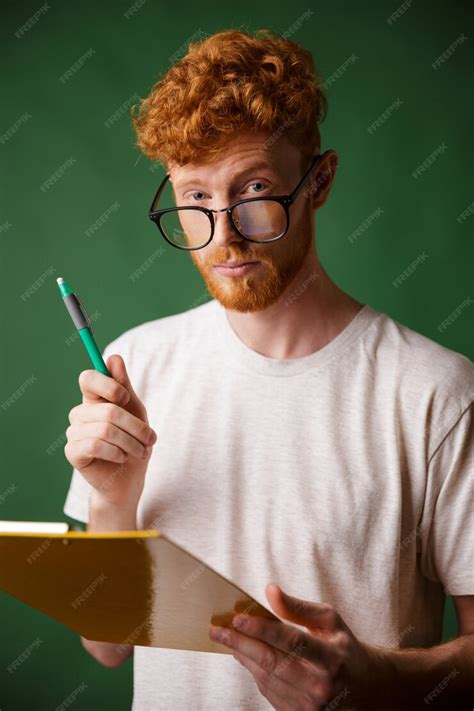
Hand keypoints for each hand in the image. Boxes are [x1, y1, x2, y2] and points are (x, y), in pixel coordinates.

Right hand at [64, 354, 157, 508]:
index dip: (109, 385)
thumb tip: (114, 357)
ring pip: (106, 429)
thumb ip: (124, 386)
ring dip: (131, 443)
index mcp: (94, 399)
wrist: (129, 478)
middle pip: (108, 410)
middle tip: (150, 439)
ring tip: (141, 451)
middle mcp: (80, 413)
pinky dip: (117, 453)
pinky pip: (96, 445)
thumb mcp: (135, 410)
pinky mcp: (73, 452)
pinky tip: (122, 458)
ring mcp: (74, 432)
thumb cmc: (133, 440)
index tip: (125, 398)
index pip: (88, 378)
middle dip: (136, 426)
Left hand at [209, 584, 372, 709]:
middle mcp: (320, 686)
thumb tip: (270, 590)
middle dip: (240, 643)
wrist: (366, 690)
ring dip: (243, 656)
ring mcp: (310, 706)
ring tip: (227, 638)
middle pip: (272, 661)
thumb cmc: (344, 648)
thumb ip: (298, 607)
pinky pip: (269, 691)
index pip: (291, 641)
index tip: (237, 618)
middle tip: (217, 629)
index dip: (262, 629)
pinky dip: (254, 671)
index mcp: (331, 658)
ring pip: (266, 677)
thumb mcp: (329, 621)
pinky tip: (245, 655)